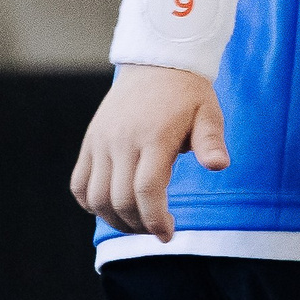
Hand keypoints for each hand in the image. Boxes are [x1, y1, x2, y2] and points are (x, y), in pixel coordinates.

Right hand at [70, 65, 228, 240]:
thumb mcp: (209, 113)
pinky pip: (79, 183)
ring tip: (137, 224)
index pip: (147, 190)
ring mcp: (101, 143)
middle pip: (120, 200)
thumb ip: (212, 141)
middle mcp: (121, 142)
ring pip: (96, 197)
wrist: (156, 65)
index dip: (155, 219)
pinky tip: (112, 209)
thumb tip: (219, 166)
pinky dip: (91, 203)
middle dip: (139, 225)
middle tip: (158, 231)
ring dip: (114, 220)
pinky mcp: (90, 143)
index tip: (168, 235)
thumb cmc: (188, 94)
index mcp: (153, 138)